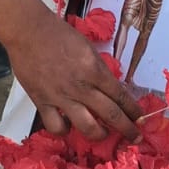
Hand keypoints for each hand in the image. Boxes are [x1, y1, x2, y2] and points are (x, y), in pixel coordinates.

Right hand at [7, 9, 141, 139]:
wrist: (28, 31)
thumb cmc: (59, 34)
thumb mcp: (87, 48)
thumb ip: (98, 69)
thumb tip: (108, 87)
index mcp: (95, 70)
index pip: (121, 96)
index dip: (133, 110)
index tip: (140, 118)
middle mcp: (81, 87)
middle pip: (111, 115)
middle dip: (127, 129)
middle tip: (135, 137)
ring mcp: (61, 97)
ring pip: (87, 127)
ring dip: (100, 135)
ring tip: (103, 134)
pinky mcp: (42, 103)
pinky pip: (57, 127)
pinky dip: (64, 130)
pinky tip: (68, 126)